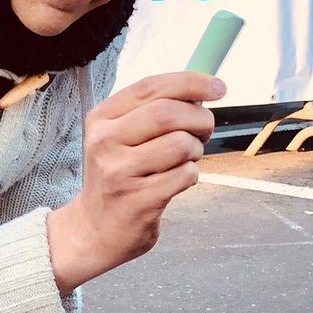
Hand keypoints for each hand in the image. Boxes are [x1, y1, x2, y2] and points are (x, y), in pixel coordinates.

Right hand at [47, 72, 221, 292]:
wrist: (94, 229)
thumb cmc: (118, 177)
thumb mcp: (120, 137)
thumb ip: (152, 112)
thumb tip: (200, 93)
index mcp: (101, 118)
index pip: (150, 87)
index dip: (191, 83)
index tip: (218, 87)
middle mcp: (105, 142)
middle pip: (168, 113)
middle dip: (199, 119)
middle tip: (204, 131)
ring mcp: (120, 172)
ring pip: (181, 144)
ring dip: (195, 151)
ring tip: (184, 160)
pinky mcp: (138, 200)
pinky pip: (184, 175)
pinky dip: (190, 176)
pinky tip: (175, 182)